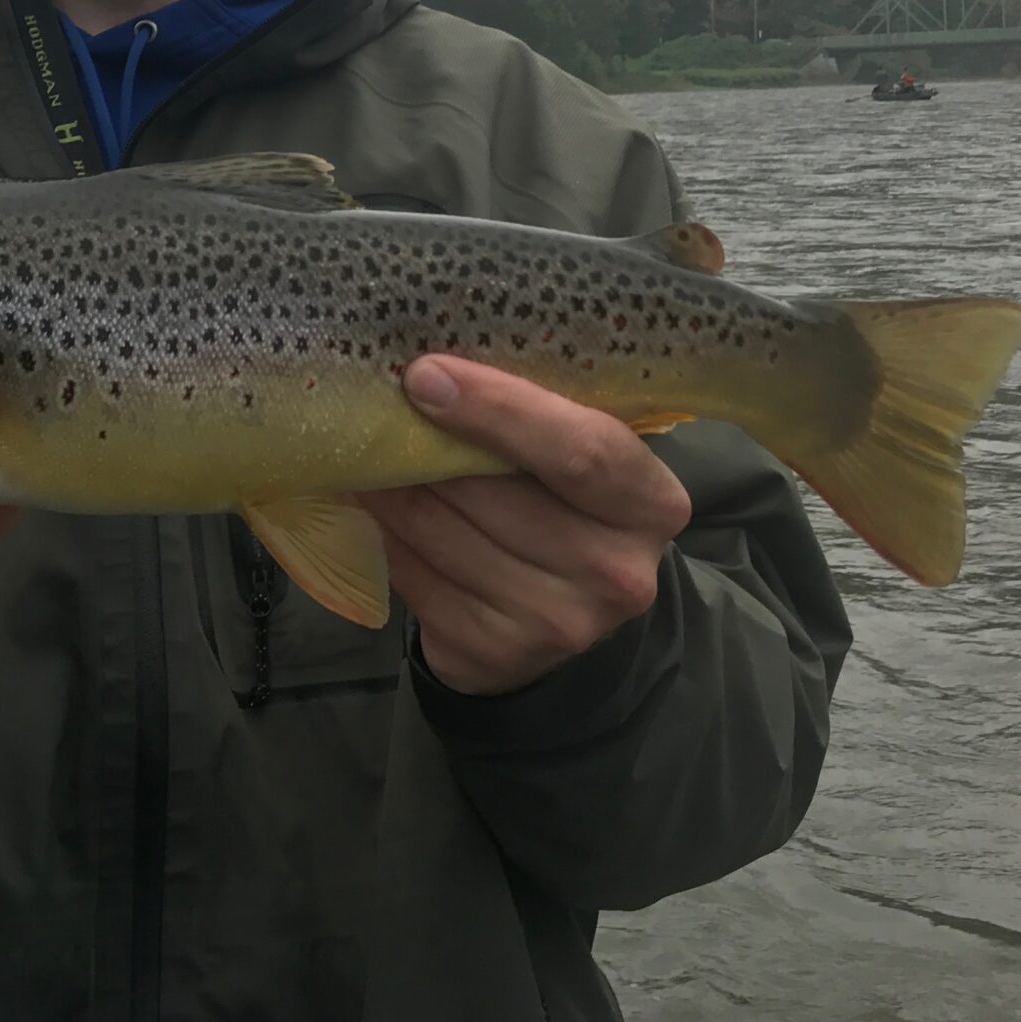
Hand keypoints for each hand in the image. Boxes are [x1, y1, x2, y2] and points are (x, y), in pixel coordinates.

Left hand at [355, 357, 691, 695]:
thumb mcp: (581, 457)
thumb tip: (432, 366)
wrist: (570, 613)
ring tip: (368, 452)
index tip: (424, 375)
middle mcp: (617, 573)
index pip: (578, 450)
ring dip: (388, 485)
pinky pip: (412, 575)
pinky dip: (383, 532)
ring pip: (437, 530)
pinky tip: (376, 507)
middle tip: (376, 404)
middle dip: (421, 442)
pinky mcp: (494, 654)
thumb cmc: (569, 506)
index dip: (496, 408)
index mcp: (651, 503)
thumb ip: (536, 416)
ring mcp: (558, 624)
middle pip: (489, 490)